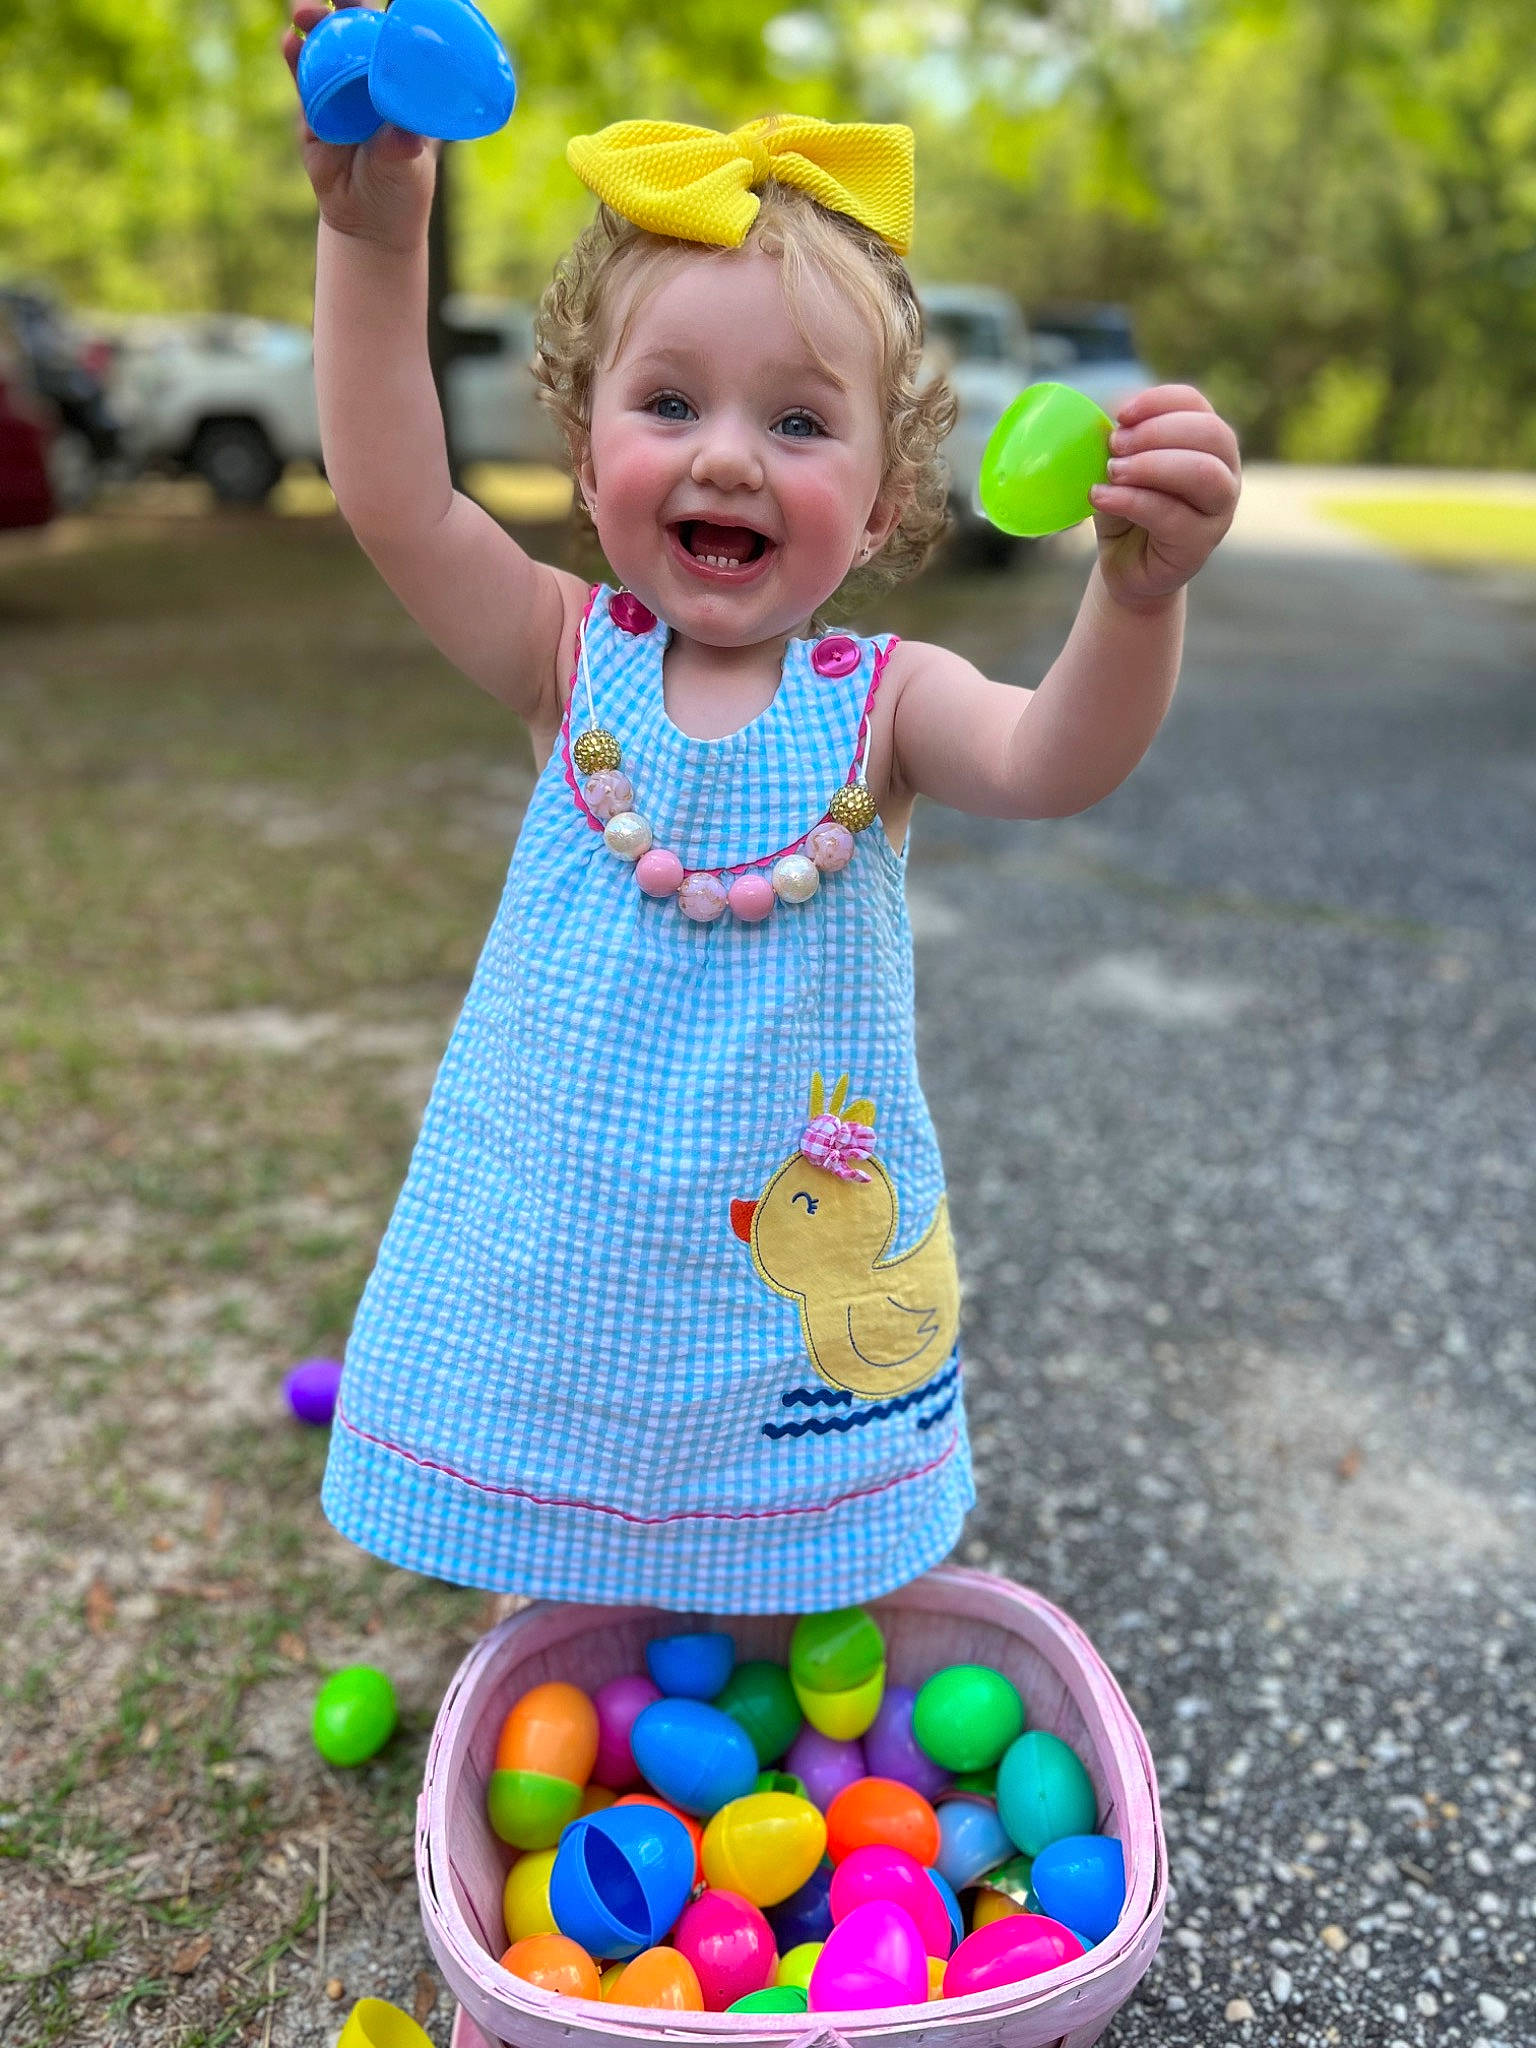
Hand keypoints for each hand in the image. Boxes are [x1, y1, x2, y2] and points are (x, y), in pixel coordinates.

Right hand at [282, 0, 438, 251]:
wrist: (365, 223)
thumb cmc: (400, 190)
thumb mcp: (406, 169)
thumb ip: (402, 148)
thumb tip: (404, 137)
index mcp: (401, 87)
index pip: (394, 42)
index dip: (384, 18)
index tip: (371, 2)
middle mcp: (370, 82)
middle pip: (356, 33)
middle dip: (343, 6)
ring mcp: (339, 91)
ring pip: (325, 48)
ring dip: (314, 24)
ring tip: (303, 12)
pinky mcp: (312, 107)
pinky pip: (302, 76)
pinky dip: (295, 57)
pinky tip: (289, 43)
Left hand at [1089, 385, 1240, 608]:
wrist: (1126, 566)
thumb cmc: (1126, 509)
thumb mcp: (1119, 467)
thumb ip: (1120, 443)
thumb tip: (1107, 421)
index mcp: (1206, 442)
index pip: (1196, 404)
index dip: (1159, 401)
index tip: (1120, 413)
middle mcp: (1225, 471)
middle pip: (1210, 433)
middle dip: (1157, 432)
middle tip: (1115, 445)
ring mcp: (1219, 510)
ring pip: (1203, 472)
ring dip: (1152, 464)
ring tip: (1112, 471)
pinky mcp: (1200, 545)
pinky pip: (1171, 514)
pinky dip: (1131, 500)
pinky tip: (1101, 497)